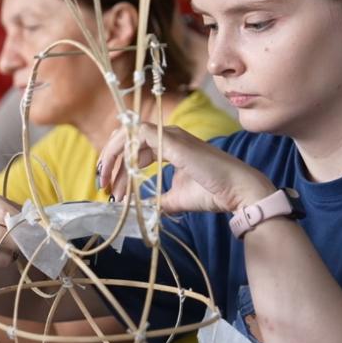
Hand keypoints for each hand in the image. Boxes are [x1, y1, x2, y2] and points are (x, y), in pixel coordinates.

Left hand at [97, 123, 273, 213]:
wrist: (238, 192)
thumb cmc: (213, 193)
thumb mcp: (176, 199)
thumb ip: (157, 200)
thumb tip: (140, 208)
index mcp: (170, 144)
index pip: (134, 146)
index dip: (118, 164)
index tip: (110, 187)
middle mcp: (169, 135)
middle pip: (127, 139)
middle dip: (110, 161)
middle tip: (103, 186)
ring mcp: (172, 135)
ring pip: (129, 135)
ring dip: (113, 160)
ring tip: (109, 186)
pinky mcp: (173, 141)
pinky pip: (139, 134)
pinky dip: (124, 150)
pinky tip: (119, 171)